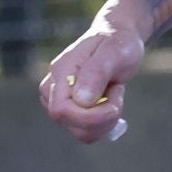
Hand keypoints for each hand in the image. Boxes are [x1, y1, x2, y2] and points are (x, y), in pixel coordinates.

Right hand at [39, 16, 143, 144]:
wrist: (117, 39)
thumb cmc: (117, 43)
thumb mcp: (115, 51)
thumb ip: (97, 72)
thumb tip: (81, 100)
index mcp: (60, 72)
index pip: (61, 110)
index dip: (91, 115)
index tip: (116, 97)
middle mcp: (54, 89)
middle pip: (70, 124)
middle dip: (102, 116)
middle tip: (118, 90)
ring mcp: (61, 102)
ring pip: (81, 132)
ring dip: (106, 120)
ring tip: (114, 92)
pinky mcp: (71, 113)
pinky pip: (87, 133)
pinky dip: (105, 124)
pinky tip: (111, 103)